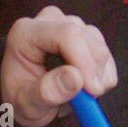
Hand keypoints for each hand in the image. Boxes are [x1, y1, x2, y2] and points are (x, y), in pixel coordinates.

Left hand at [1, 6, 116, 126]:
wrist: (25, 95)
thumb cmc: (21, 98)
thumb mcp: (26, 104)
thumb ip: (46, 92)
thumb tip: (76, 78)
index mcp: (26, 33)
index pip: (67, 34)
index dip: (85, 61)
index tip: (92, 90)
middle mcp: (49, 22)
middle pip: (87, 38)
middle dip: (94, 71)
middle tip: (86, 100)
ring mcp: (69, 24)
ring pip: (100, 45)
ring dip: (98, 75)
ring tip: (80, 97)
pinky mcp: (84, 33)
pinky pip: (106, 53)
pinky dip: (103, 74)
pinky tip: (88, 87)